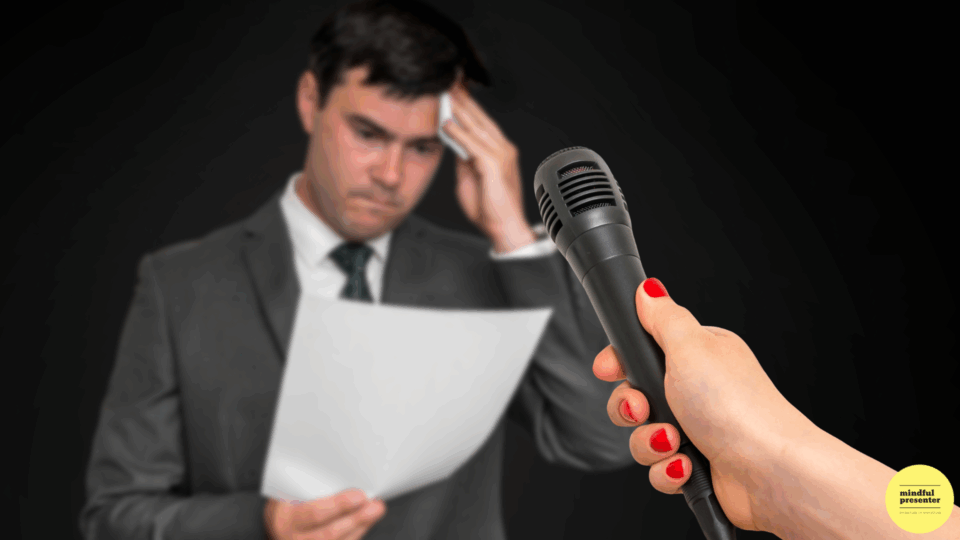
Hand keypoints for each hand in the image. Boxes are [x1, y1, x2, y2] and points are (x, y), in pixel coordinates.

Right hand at [264, 489, 385, 539]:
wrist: (277, 524)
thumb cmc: (285, 502)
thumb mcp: (288, 488)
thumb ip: (309, 482)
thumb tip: (342, 469)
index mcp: (286, 518)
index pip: (314, 514)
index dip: (339, 506)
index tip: (359, 496)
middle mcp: (296, 537)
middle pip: (330, 532)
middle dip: (357, 518)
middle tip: (374, 504)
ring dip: (361, 526)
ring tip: (375, 510)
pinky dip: (357, 533)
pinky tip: (366, 521)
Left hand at [440, 83, 535, 252]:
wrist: (504, 229)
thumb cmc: (489, 208)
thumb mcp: (470, 177)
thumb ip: (463, 158)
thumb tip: (452, 142)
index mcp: (499, 150)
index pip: (481, 121)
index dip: (466, 104)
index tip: (452, 89)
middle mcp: (503, 148)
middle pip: (480, 118)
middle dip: (463, 99)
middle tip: (448, 81)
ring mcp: (501, 156)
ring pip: (477, 127)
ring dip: (459, 110)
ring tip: (444, 94)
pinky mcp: (495, 167)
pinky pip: (473, 145)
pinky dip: (459, 134)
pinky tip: (446, 124)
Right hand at [593, 278, 813, 533]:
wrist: (768, 470)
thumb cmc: (737, 406)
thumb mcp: (690, 347)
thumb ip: (663, 318)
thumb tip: (649, 290)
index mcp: (696, 356)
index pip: (642, 353)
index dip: (619, 363)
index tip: (609, 370)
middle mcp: (696, 391)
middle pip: (633, 397)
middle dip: (631, 409)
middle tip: (644, 408)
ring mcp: (696, 429)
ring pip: (642, 436)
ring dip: (650, 443)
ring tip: (674, 442)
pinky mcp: (697, 464)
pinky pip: (659, 469)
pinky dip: (667, 470)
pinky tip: (685, 466)